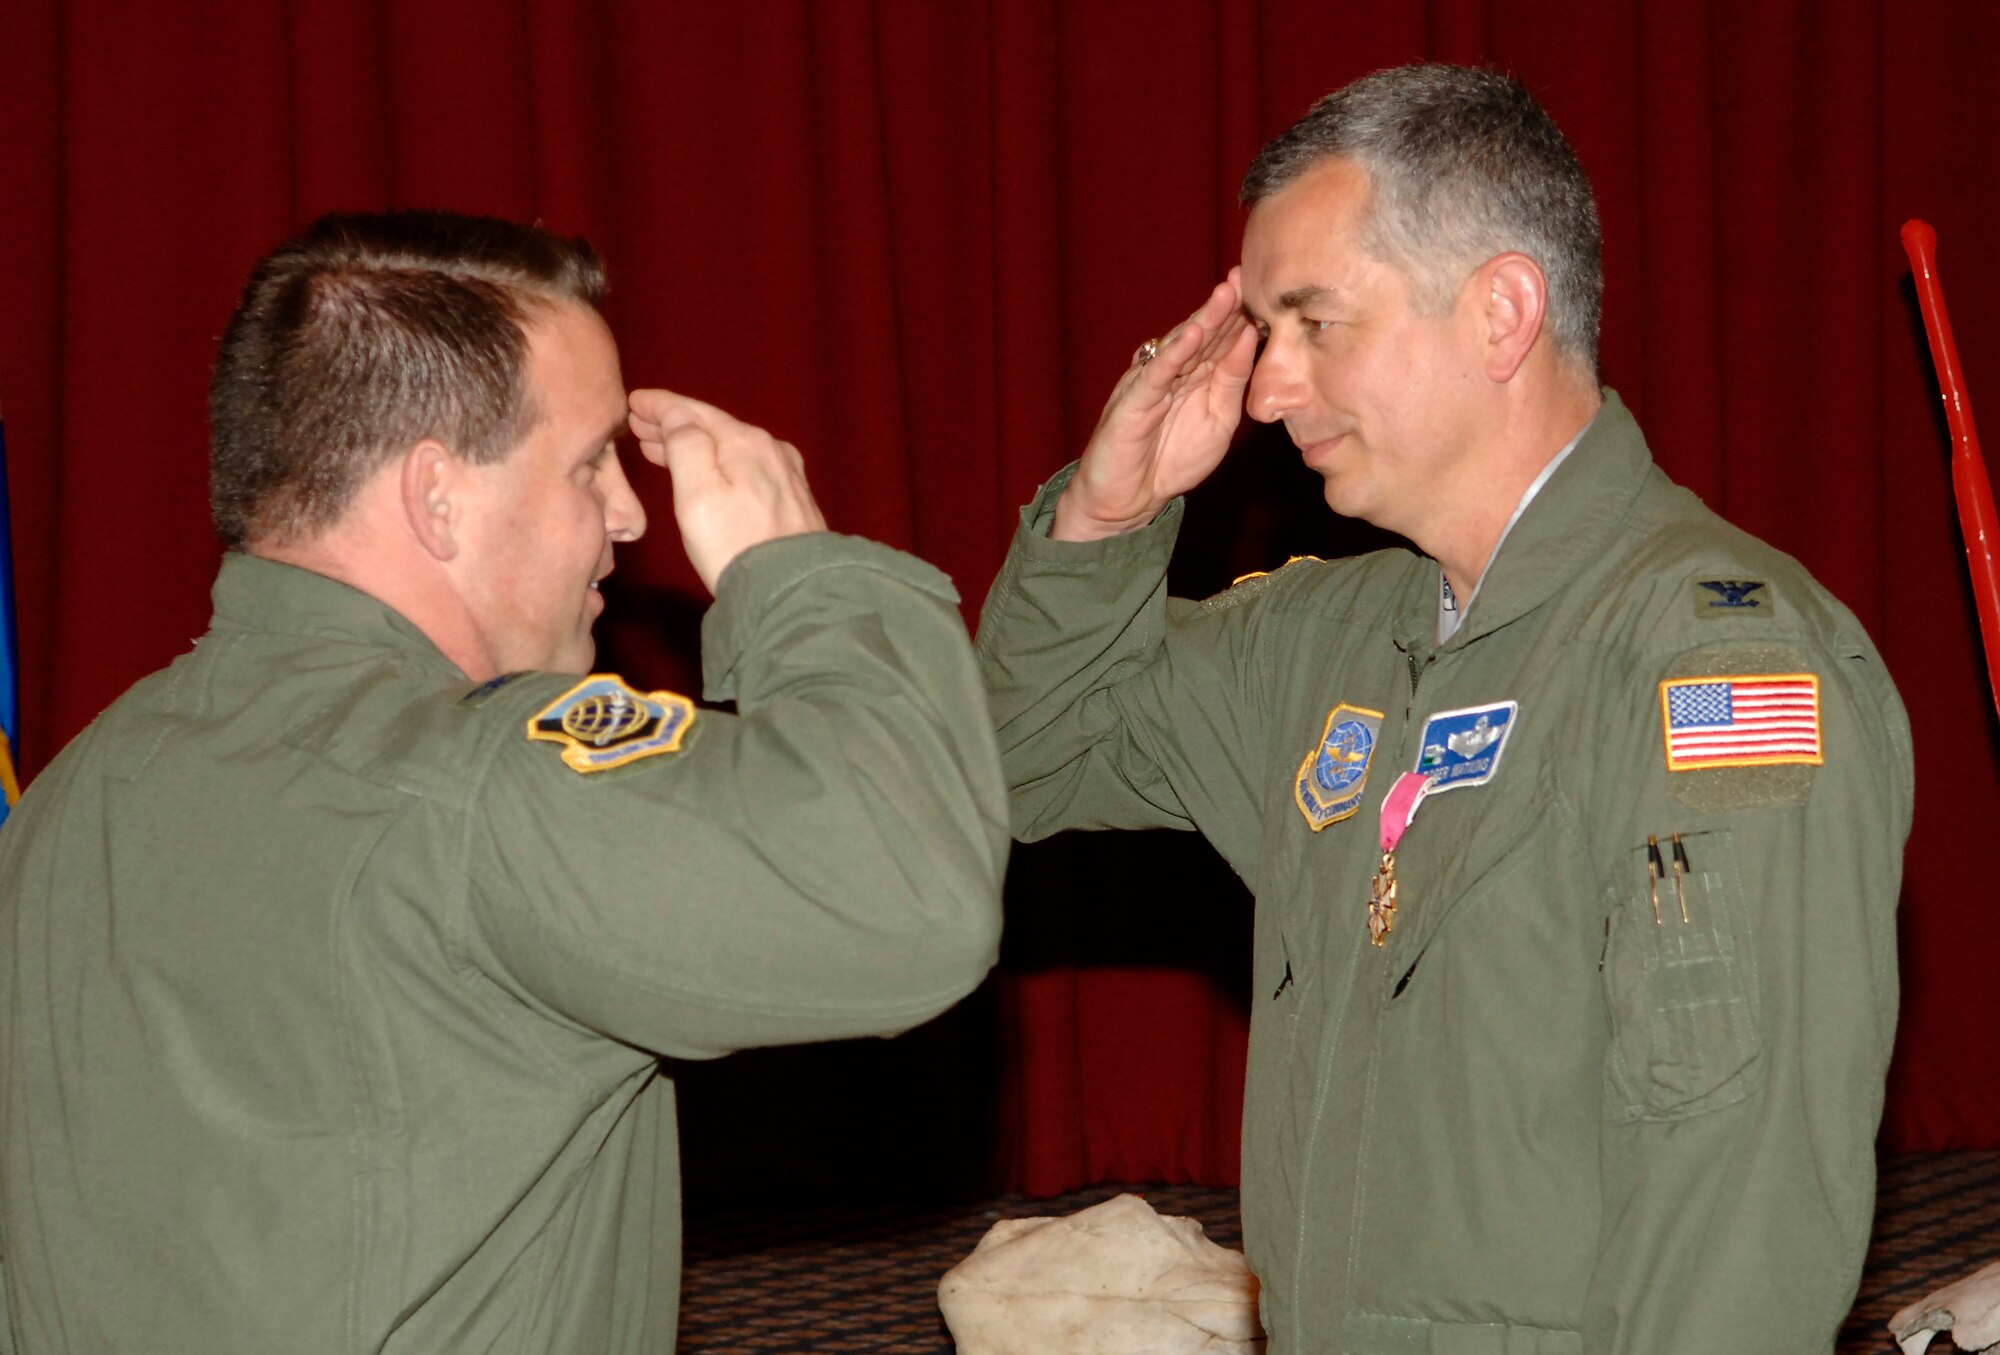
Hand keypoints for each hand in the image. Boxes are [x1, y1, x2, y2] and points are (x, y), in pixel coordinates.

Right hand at [628, 389, 827, 594]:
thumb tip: (678, 415)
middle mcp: (771, 449)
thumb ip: (685, 447)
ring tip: (659, 446)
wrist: (792, 592)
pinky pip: (746, 466)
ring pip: (730, 447)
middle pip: (713, 427)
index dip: (661, 405)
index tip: (634, 401)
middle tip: (639, 424)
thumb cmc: (733, 545)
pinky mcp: (793, 498)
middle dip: (674, 424)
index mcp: (745, 441)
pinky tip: (705, 471)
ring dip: (693, 444)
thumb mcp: (697, 494)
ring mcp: (786, 473)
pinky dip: (718, 462)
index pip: (694, 411)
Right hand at [1051, 271, 1258, 541]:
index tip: (1267, 290)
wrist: (1129, 500)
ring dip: (1203, 319)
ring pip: (1180, 345)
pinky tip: (1193, 335)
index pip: (1222, 339)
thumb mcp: (1218, 421)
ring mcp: (1152, 383)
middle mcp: (1173, 371)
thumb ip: (1232, 382)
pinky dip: (1174, 354)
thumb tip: (1250, 340)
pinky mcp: (1133, 403)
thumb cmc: (1172, 460)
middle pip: (1203, 333)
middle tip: (1247, 275)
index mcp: (1196, 375)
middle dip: (1225, 305)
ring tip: (1226, 293)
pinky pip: (1156, 374)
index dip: (1242, 316)